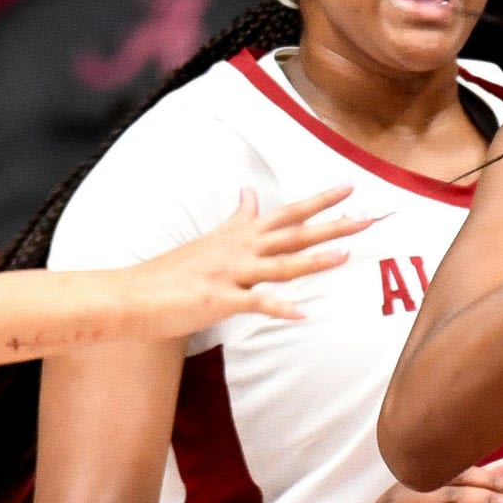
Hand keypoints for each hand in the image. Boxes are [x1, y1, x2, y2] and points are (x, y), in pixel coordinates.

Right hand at [129, 186, 366, 335]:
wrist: (133, 294)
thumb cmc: (173, 271)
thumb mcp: (209, 238)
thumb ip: (236, 218)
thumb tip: (250, 192)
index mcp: (239, 235)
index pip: (287, 213)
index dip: (319, 201)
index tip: (350, 188)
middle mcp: (239, 249)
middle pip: (294, 234)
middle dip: (333, 225)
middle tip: (369, 217)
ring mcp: (230, 273)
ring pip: (280, 265)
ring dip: (314, 261)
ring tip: (346, 256)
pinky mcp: (219, 300)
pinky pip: (255, 304)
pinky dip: (279, 308)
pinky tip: (302, 314)